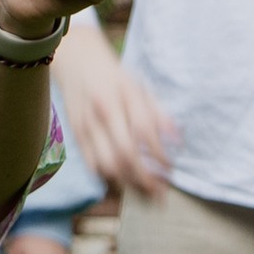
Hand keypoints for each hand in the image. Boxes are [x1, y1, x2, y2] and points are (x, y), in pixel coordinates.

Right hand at [56, 29, 175, 198]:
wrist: (76, 60)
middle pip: (125, 153)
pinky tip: (123, 181)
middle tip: (160, 192)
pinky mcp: (75, 134)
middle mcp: (104, 109)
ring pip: (107, 164)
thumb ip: (159, 114)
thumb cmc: (114, 77)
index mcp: (124, 93)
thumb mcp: (139, 87)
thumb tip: (177, 142)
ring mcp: (86, 123)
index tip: (170, 168)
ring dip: (128, 183)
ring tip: (144, 191)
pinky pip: (92, 165)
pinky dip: (109, 178)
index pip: (144, 130)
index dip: (159, 155)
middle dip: (145, 178)